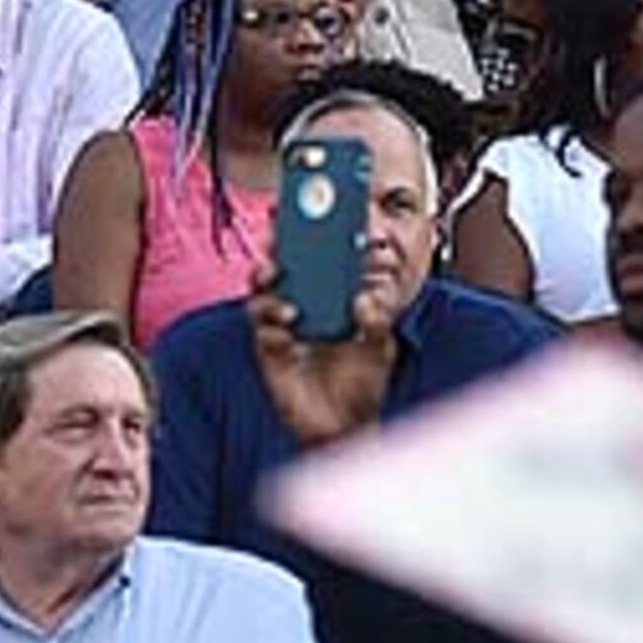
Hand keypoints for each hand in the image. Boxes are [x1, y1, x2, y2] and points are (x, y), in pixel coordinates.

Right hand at [246, 245, 399, 450]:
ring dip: (267, 287)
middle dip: (275, 252)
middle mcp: (300, 309)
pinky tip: (287, 327)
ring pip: (261, 297)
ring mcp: (282, 331)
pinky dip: (272, 326)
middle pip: (278, 271)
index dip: (305, 237)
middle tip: (279, 241)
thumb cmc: (362, 382)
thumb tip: (363, 298)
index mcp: (326, 301)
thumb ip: (376, 322)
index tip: (304, 215)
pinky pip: (263, 334)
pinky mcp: (271, 356)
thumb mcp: (380, 347)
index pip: (312, 262)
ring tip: (284, 289)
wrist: (346, 427)